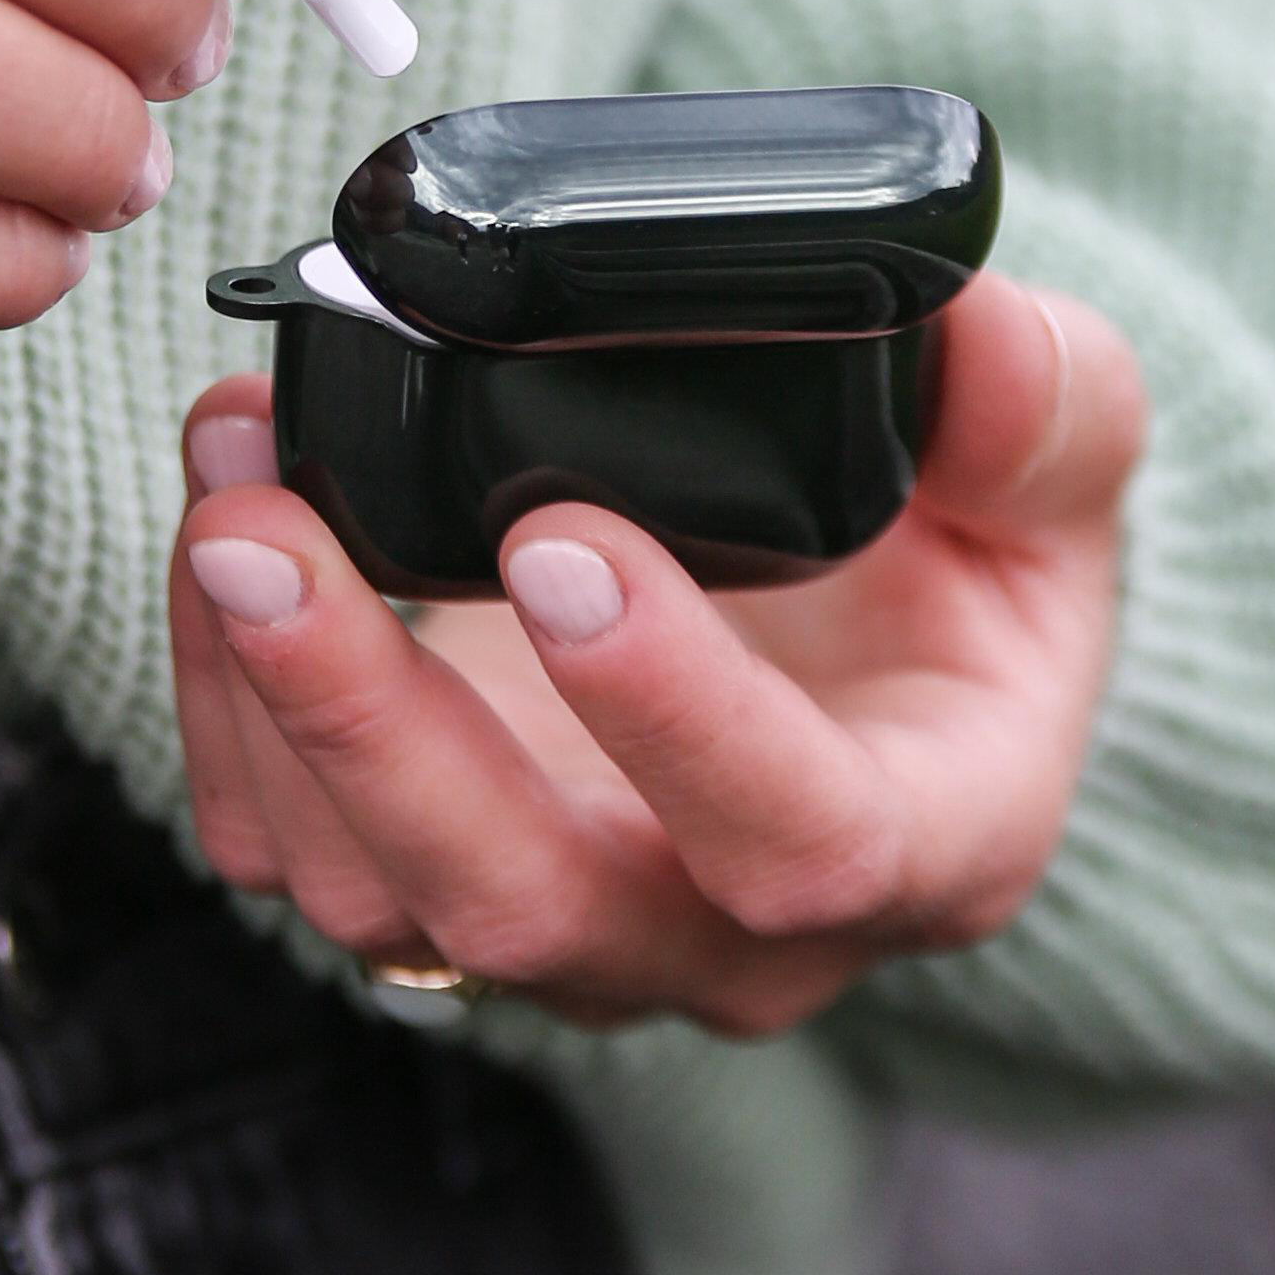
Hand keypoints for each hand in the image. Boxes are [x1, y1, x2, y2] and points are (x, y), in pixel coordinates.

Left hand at [168, 275, 1146, 1035]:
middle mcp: (724, 934)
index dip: (673, 715)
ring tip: (233, 474)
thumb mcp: (1055, 478)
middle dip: (376, 727)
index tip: (561, 541)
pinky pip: (288, 846)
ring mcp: (562, 925)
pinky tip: (219, 514)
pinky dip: (219, 699)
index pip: (799, 844)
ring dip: (266, 692)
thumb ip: (1044, 412)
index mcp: (922, 846)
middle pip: (529, 902)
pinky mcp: (427, 879)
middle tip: (278, 534)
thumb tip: (976, 340)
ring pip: (373, 895)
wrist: (862, 626)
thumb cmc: (964, 558)